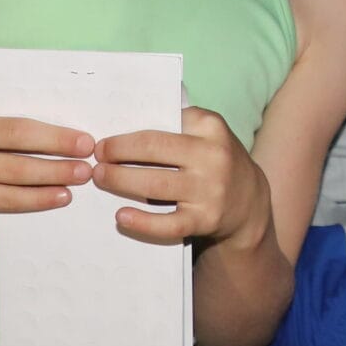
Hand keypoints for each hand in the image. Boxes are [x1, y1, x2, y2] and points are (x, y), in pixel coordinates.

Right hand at [0, 83, 91, 213]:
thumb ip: (8, 107)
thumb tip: (63, 116)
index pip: (16, 111)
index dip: (52, 125)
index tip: (83, 133)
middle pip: (18, 140)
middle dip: (58, 147)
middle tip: (89, 153)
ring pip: (15, 174)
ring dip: (53, 176)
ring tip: (81, 176)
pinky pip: (5, 199)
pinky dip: (35, 200)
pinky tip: (59, 197)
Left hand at [93, 107, 272, 247]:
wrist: (248, 203)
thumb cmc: (214, 161)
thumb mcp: (206, 133)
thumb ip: (176, 124)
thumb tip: (124, 121)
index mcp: (210, 126)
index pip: (161, 123)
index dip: (127, 132)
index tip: (104, 138)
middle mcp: (212, 155)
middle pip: (153, 150)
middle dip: (118, 152)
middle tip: (97, 157)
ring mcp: (210, 189)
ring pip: (154, 185)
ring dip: (121, 180)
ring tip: (101, 177)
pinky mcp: (205, 219)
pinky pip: (168, 224)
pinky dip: (142, 222)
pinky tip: (121, 216)